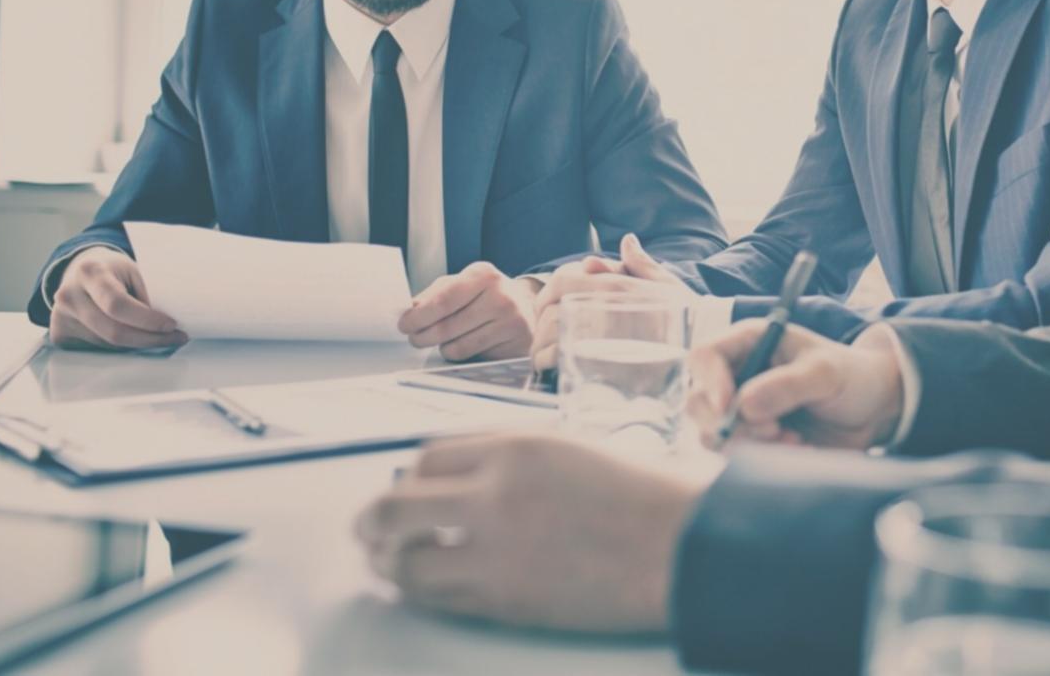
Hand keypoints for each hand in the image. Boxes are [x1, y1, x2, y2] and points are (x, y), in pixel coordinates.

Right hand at [48, 247, 186, 350]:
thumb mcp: (133, 271)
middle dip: (149, 339)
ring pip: (108, 345)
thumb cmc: (113, 271)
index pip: (118, 304)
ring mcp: (60, 317)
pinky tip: (132, 337)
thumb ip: (146, 295)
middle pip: (113, 331)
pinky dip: (119, 348)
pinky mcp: (58, 335)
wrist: (79, 271)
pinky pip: (96, 350)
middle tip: (175, 338)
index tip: (172, 326)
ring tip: (156, 336)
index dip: (147, 320)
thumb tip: (167, 328)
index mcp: (90, 272)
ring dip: (137, 345)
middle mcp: (69, 295)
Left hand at [355, 432, 701, 631]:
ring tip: (384, 564)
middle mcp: (494, 495)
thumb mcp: (572, 450)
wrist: (684, 547)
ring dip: (388, 563)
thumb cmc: (642, 496)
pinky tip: (420, 589)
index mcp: (515, 448)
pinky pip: (439, 599)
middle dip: (373, 520)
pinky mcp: (506, 601)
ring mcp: (496, 552)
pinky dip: (420, 593)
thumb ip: (512, 460)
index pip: (428, 458)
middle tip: (365, 528)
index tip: (407, 487)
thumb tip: (456, 478)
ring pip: (407, 562)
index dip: (410, 476)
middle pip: (399, 506)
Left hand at [397, 262, 535, 361]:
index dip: (419, 316)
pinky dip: (461, 355)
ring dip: (442, 347)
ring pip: (458, 347)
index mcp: (484, 275)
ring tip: (443, 340)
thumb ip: (435, 294)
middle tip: (415, 338)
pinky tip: (465, 344)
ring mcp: (512, 322)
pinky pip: (473, 357)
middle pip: (447, 327)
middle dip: (422, 336)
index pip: (444, 300)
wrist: (526, 306)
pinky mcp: (516, 345)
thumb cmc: (486, 295)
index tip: (404, 324)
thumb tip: (410, 310)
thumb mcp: (463, 284)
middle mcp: (501, 297)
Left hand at [531, 233, 696, 369]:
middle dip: (540, 324)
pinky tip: (554, 369)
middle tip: (545, 338)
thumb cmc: (685, 314)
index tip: (547, 311)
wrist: (703, 346)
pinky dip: (549, 363)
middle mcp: (602, 303)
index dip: (546, 296)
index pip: (559, 281)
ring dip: (541, 345)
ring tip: (546, 357)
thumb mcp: (665, 282)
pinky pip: (557, 358)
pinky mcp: (599, 361)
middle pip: (548, 308)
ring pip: (549, 333)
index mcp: (613, 283)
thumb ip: (641, 263)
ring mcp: (599, 331)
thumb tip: (627, 240)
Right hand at [687, 321, 903, 450]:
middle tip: (774, 429)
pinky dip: (764, 458)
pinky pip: (737, 456)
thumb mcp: (826, 372)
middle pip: (698, 402)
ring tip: (793, 438)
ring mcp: (740, 410)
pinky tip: (797, 448)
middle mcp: (736, 375)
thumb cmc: (850, 376)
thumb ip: (788, 385)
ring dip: (751, 444)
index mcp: (749, 343)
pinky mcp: (751, 440)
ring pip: (712, 434)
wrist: (872, 410)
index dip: (710, 381)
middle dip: (732, 423)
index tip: (731, 406)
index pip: (705, 355)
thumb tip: (743, 405)